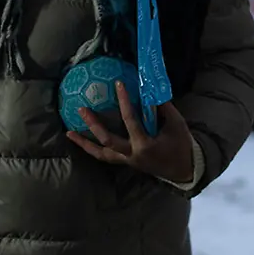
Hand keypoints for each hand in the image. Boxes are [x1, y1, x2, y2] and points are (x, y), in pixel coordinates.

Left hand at [65, 81, 194, 183]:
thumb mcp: (177, 124)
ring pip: (101, 154)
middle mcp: (132, 155)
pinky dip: (93, 150)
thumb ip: (163, 107)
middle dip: (93, 125)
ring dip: (85, 144)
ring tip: (69, 133)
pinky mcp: (126, 163)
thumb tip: (151, 89)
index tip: (118, 84)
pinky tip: (82, 142)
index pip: (130, 120)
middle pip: (107, 140)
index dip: (124, 101)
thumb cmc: (181, 146)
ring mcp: (127, 161)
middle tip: (81, 108)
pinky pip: (106, 157)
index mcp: (145, 145)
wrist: (184, 170)